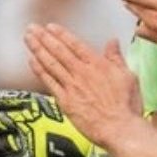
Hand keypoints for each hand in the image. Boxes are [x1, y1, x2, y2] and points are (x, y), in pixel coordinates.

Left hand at [25, 26, 142, 148]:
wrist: (119, 129)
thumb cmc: (126, 106)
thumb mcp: (128, 76)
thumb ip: (116, 58)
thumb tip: (112, 42)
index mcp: (97, 65)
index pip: (75, 44)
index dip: (61, 34)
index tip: (50, 27)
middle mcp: (81, 73)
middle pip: (58, 51)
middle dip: (43, 37)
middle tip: (31, 28)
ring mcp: (72, 87)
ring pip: (51, 64)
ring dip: (38, 49)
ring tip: (28, 39)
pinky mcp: (65, 102)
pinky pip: (49, 82)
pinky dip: (39, 71)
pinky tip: (31, 61)